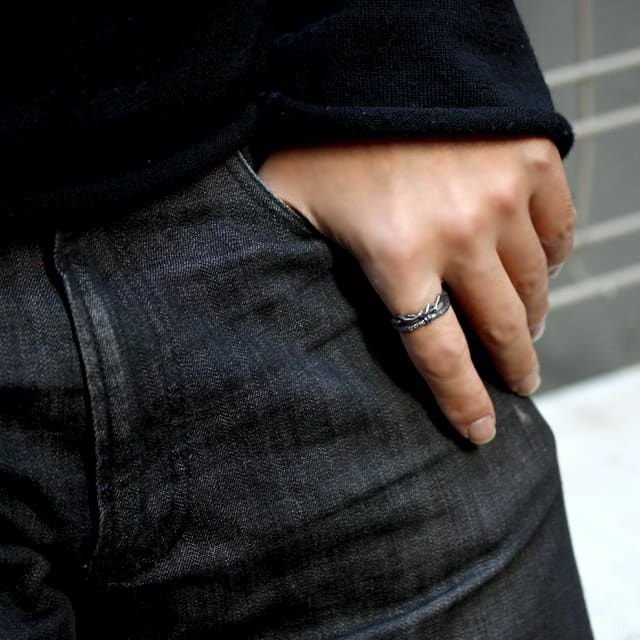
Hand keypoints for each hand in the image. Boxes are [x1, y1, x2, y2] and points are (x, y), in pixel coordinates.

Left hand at [257, 137, 574, 444]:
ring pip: (535, 285)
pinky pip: (560, 230)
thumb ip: (278, 248)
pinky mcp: (532, 160)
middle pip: (499, 328)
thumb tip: (245, 292)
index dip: (464, 403)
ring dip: (532, 316)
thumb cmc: (323, 129)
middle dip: (514, 366)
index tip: (483, 433)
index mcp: (395, 255)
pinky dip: (553, 257)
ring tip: (525, 330)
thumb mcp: (286, 197)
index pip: (439, 354)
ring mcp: (503, 195)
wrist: (374, 50)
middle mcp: (458, 233)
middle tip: (519, 383)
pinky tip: (539, 267)